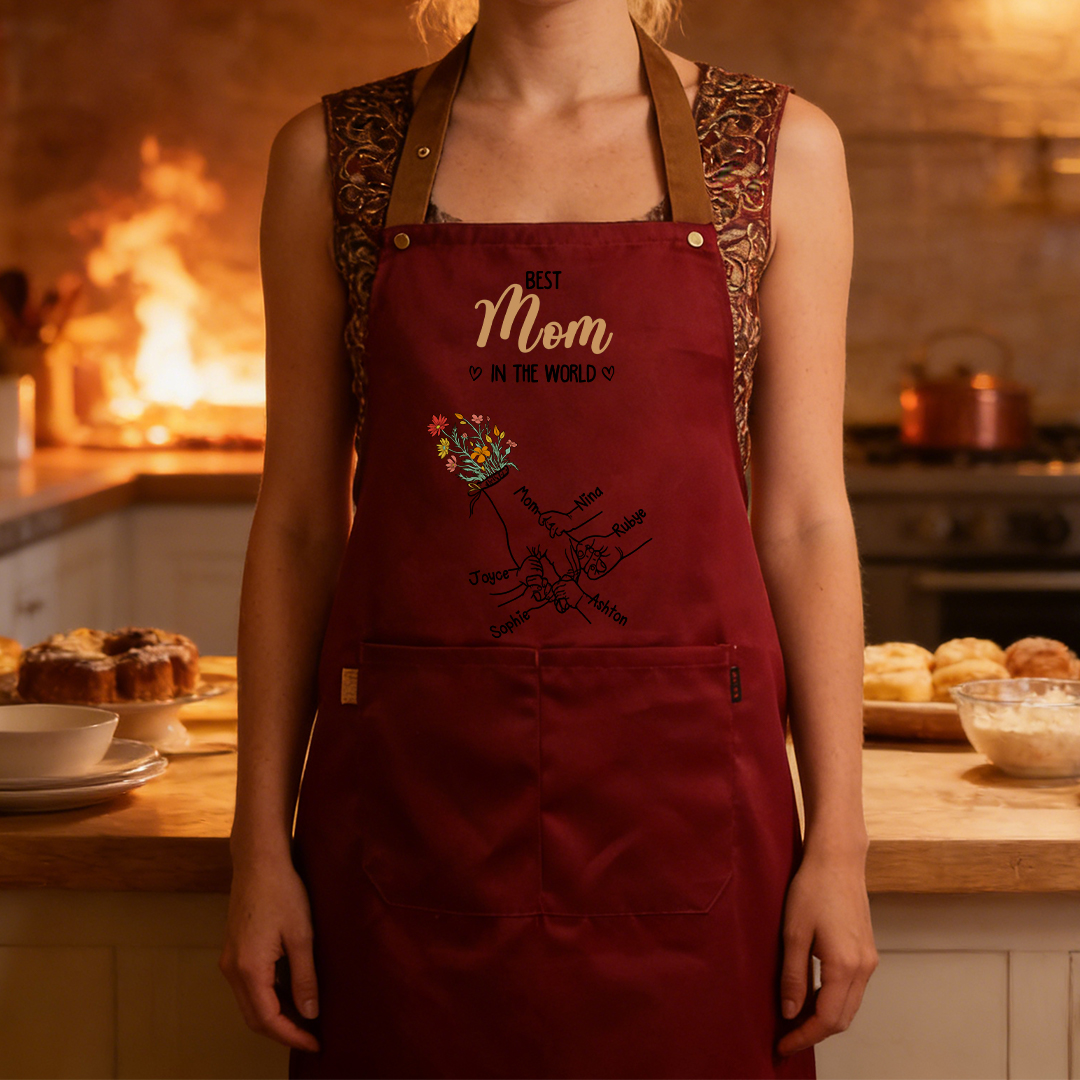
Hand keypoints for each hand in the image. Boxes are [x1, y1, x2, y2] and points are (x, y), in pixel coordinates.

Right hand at [219, 857, 320, 1052]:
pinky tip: (291, 992)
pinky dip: (268, 997)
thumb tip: (310, 1013)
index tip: (316, 1043)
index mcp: (249, 969)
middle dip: (283, 1031)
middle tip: (312, 1035)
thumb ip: (305, 977)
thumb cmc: (283, 892)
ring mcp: (230, 960)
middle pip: (254, 1017)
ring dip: (275, 1015)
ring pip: (250, 1003)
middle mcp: (233, 969)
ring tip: (306, 1017)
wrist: (259, 861)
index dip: (292, 1036)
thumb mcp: (302, 935)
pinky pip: (248, 986)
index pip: (268, 1020)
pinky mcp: (234, 950)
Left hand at [775, 845, 877, 1055]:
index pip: (827, 1019)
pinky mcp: (867, 951)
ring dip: (824, 1017)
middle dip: (814, 1032)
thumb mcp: (793, 933)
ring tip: (794, 1020)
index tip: (782, 1046)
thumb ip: (793, 976)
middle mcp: (864, 968)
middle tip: (786, 1038)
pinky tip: (811, 994)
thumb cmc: (812, 890)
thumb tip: (790, 1013)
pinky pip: (852, 989)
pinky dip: (833, 1000)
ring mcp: (869, 960)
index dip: (804, 1037)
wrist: (838, 860)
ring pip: (849, 1005)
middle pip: (842, 1018)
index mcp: (846, 966)